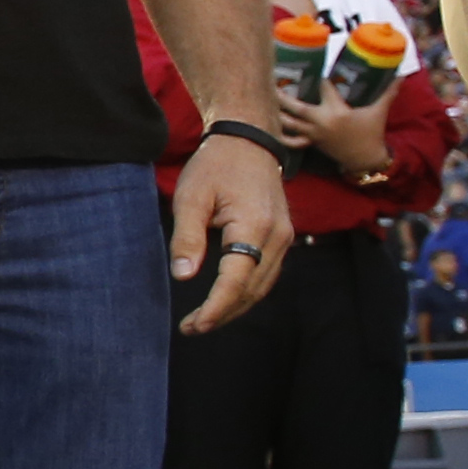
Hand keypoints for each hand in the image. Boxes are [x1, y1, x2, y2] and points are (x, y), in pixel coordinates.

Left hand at [170, 133, 292, 331]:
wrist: (248, 140)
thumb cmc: (215, 165)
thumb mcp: (190, 198)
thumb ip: (187, 238)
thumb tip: (183, 277)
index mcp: (255, 226)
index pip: (236, 280)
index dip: (216, 308)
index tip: (195, 325)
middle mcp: (277, 235)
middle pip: (252, 289)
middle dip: (223, 313)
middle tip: (191, 328)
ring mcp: (284, 237)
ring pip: (262, 286)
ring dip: (234, 306)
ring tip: (203, 320)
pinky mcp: (281, 236)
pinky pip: (266, 274)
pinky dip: (245, 291)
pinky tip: (224, 299)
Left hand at [271, 81, 393, 179]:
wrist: (365, 160)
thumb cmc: (372, 133)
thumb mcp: (379, 111)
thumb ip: (389, 92)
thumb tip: (402, 75)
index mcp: (338, 112)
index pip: (325, 89)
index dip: (322, 78)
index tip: (316, 65)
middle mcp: (322, 123)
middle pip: (297, 107)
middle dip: (283, 94)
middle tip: (270, 79)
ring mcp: (314, 134)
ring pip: (290, 123)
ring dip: (276, 111)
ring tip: (263, 97)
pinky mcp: (311, 142)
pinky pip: (291, 140)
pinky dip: (280, 134)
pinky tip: (267, 125)